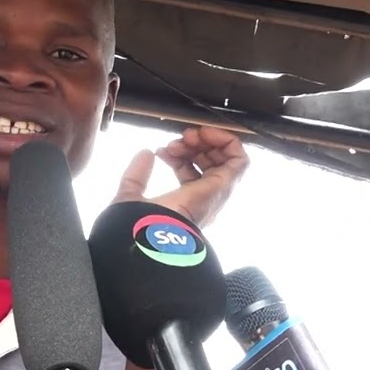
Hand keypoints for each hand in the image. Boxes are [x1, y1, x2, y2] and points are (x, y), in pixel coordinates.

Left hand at [113, 126, 247, 227]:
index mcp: (185, 203)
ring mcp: (217, 191)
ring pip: (226, 158)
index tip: (162, 150)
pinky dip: (225, 140)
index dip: (177, 155)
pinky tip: (204, 134)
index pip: (189, 172)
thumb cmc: (140, 222)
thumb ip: (136, 174)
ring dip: (209, 139)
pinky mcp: (225, 184)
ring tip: (189, 136)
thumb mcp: (131, 193)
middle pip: (209, 162)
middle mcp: (205, 198)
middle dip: (194, 143)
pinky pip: (239, 157)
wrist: (152, 235)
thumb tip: (146, 152)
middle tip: (178, 140)